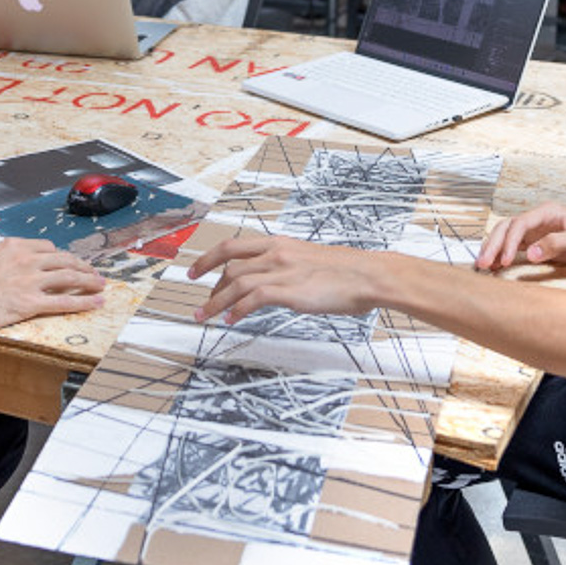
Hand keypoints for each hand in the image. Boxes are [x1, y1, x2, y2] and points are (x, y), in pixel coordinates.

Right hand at [0, 239, 105, 337]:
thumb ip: (5, 263)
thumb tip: (12, 272)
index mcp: (13, 247)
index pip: (48, 248)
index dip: (64, 256)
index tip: (71, 262)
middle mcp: (25, 260)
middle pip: (64, 260)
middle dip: (82, 267)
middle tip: (93, 272)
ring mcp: (30, 281)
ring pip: (70, 277)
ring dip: (89, 281)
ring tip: (100, 285)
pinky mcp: (30, 303)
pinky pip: (65, 300)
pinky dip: (84, 301)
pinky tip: (95, 302)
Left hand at [187, 235, 378, 324]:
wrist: (370, 275)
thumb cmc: (347, 271)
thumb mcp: (309, 260)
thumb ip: (287, 266)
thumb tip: (272, 280)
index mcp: (280, 243)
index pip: (233, 246)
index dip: (209, 257)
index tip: (196, 269)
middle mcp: (276, 253)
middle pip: (228, 264)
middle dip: (208, 284)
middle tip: (200, 302)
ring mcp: (282, 271)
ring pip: (235, 282)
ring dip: (215, 301)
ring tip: (205, 316)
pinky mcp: (290, 290)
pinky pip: (252, 299)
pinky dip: (236, 310)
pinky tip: (231, 320)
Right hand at [474, 203, 565, 271]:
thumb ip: (557, 243)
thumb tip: (530, 253)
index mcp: (547, 212)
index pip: (519, 224)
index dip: (508, 242)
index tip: (504, 260)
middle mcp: (538, 220)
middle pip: (506, 228)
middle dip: (492, 244)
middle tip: (483, 263)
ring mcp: (537, 232)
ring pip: (506, 236)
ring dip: (493, 249)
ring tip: (483, 265)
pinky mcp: (539, 244)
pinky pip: (515, 248)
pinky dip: (503, 255)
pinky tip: (496, 266)